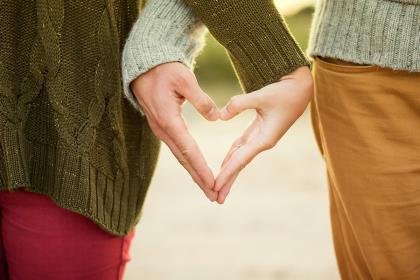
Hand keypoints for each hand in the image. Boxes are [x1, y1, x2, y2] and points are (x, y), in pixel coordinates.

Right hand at [131, 62, 219, 200]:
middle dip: (199, 179)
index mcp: (169, 120)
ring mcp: (161, 130)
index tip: (213, 183)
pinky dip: (188, 162)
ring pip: (180, 156)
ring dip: (194, 173)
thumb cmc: (164, 70)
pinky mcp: (162, 127)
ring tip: (208, 188)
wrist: (143, 66)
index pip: (189, 150)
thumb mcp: (184, 79)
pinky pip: (177, 149)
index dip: (201, 168)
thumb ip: (201, 99)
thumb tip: (217, 117)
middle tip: (214, 196)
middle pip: (184, 160)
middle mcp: (163, 129)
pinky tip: (196, 169)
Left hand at [214, 66, 313, 203]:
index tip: (214, 186)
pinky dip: (232, 156)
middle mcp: (263, 142)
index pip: (241, 160)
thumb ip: (239, 104)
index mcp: (265, 138)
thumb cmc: (285, 91)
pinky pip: (242, 147)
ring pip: (240, 157)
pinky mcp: (259, 130)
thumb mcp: (262, 95)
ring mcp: (261, 138)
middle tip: (215, 198)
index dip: (227, 173)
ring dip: (229, 171)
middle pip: (240, 165)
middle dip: (228, 181)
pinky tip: (225, 164)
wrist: (301, 87)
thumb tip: (220, 116)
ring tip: (218, 186)